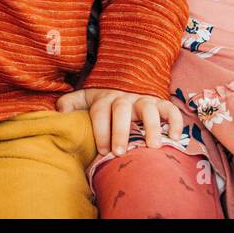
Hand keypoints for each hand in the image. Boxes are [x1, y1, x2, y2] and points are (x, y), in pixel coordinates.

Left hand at [56, 88, 184, 156]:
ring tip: (152, 147)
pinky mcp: (160, 103)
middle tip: (120, 152)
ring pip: (148, 108)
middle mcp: (124, 97)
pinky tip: (175, 137)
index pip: (100, 110)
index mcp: (105, 98)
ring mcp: (144, 99)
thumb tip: (58, 111)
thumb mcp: (87, 98)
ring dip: (151, 127)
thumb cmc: (105, 101)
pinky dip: (175, 121)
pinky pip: (170, 108)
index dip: (99, 130)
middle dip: (120, 131)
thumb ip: (72, 103)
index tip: (101, 150)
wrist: (128, 79)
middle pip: (121, 109)